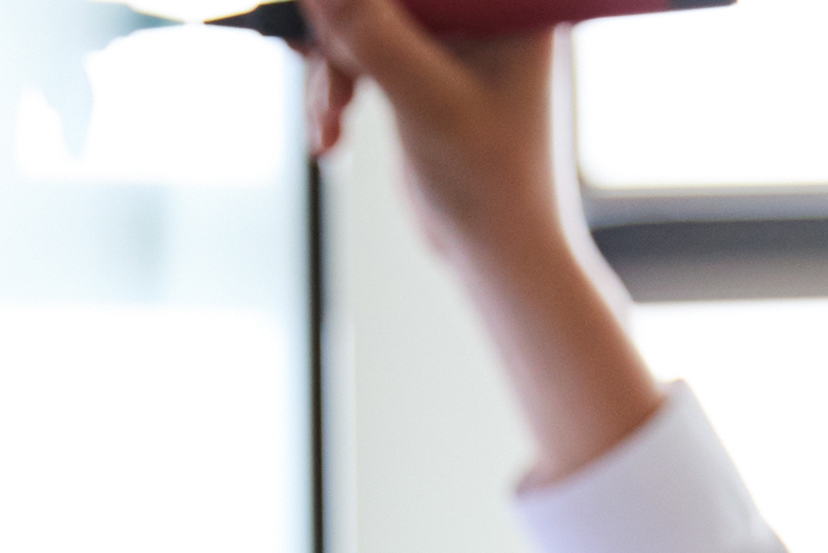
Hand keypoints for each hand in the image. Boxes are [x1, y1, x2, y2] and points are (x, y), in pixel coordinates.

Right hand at [303, 0, 564, 268]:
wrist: (499, 253)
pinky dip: (339, 88)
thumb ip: (373, 37)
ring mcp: (452, 41)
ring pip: (364, 21)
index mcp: (506, 7)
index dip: (366, 0)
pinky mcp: (424, 69)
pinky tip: (330, 133)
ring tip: (329, 121)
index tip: (322, 18)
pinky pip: (363, 53)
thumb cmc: (489, 185)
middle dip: (341, 35)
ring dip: (333, 69)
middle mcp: (483, 12)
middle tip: (320, 71)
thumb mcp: (427, 104)